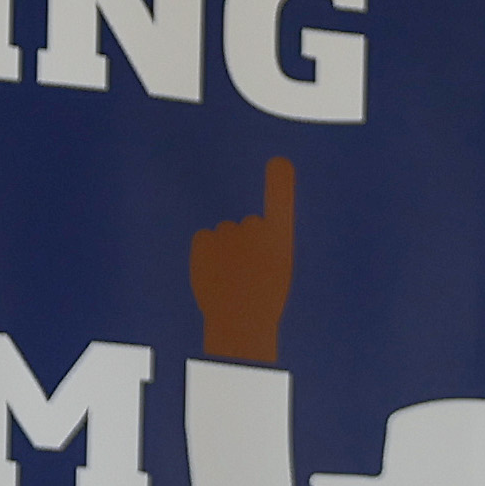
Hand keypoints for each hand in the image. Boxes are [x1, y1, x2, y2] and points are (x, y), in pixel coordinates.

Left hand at [191, 157, 296, 361]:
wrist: (238, 322)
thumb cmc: (262, 301)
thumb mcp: (275, 272)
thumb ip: (263, 247)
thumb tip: (249, 230)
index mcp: (279, 241)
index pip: (281, 205)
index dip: (280, 183)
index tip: (280, 163)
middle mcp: (254, 231)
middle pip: (247, 226)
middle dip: (244, 244)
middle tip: (247, 274)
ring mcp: (227, 233)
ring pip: (224, 236)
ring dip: (225, 252)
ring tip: (230, 280)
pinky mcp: (204, 240)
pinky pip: (205, 241)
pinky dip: (207, 255)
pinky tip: (214, 274)